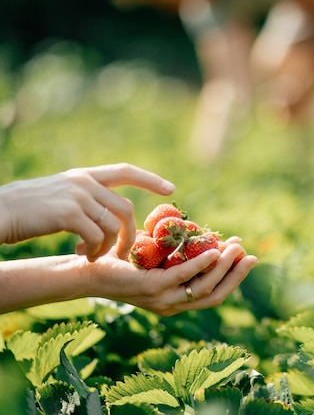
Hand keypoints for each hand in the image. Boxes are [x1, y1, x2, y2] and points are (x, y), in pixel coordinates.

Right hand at [0, 163, 175, 261]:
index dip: (150, 180)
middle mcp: (83, 182)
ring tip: (96, 257)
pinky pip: (97, 236)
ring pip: (113, 225)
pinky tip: (85, 257)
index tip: (171, 189)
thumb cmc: (27, 212)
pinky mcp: (68, 213)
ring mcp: (77, 196)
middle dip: (130, 234)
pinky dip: (96, 251)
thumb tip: (110, 215)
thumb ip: (86, 199)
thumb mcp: (60, 196)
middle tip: (125, 252)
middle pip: (125, 208)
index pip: (124, 171)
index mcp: (83, 176)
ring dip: (110, 247)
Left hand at [87, 242, 257, 315]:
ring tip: (236, 249)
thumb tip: (200, 236)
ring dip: (224, 268)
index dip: (233, 277)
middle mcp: (171, 306)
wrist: (86, 270)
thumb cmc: (120, 262)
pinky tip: (213, 251)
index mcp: (175, 301)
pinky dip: (202, 264)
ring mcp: (162, 300)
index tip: (247, 257)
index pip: (213, 294)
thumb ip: (177, 255)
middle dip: (236, 275)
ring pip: (204, 288)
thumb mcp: (155, 259)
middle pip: (215, 295)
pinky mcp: (151, 289)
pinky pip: (183, 276)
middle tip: (251, 255)